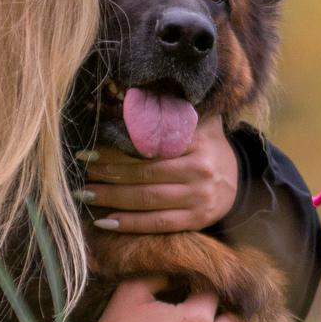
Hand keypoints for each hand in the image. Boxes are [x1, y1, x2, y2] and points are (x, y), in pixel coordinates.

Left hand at [78, 112, 238, 233]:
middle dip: (107, 173)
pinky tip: (105, 220)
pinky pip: (158, 223)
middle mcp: (200, 169)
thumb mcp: (197, 123)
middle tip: (82, 172)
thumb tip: (125, 97)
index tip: (89, 149)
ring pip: (147, 199)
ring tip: (85, 194)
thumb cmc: (205, 147)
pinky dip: (130, 223)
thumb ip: (170, 111)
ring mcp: (200, 197)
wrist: (238, 180)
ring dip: (111, 198)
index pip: (149, 145)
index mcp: (198, 140)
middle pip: (144, 173)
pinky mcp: (197, 220)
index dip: (115, 149)